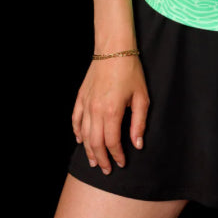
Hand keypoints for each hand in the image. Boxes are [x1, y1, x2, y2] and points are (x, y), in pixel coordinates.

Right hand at [71, 55, 149, 174]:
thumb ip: (139, 123)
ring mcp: (86, 104)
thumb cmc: (130, 71)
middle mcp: (96, 110)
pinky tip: (80, 140)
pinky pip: (76, 119)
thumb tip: (137, 144)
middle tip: (107, 169)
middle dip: (101, 159)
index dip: (117, 156)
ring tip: (93, 161)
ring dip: (88, 150)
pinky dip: (77, 132)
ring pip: (84, 134)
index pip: (112, 142)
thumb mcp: (141, 97)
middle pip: (95, 143)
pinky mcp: (81, 97)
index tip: (122, 163)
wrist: (114, 49)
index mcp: (112, 112)